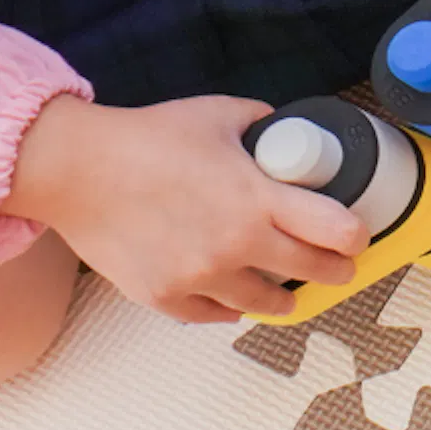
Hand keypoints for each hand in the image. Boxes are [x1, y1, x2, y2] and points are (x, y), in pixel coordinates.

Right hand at [0, 94, 365, 321]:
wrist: (74, 169)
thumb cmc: (144, 139)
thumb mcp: (218, 115)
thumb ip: (262, 124)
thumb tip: (287, 130)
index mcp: (257, 199)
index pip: (338, 232)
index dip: (356, 236)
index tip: (356, 236)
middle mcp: (235, 244)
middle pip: (313, 272)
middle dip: (334, 270)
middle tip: (338, 266)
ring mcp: (199, 275)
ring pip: (267, 304)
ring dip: (284, 296)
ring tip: (287, 290)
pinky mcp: (165, 295)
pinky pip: (214, 315)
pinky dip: (228, 307)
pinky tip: (234, 298)